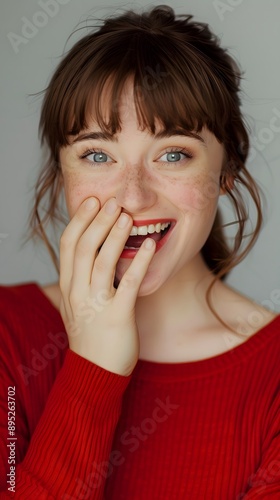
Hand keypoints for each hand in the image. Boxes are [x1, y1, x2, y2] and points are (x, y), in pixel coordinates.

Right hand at [59, 197, 155, 375]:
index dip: (80, 220)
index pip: (68, 244)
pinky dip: (140, 262)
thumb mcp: (78, 302)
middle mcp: (77, 292)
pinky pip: (129, 284)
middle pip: (84, 248)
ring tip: (128, 217)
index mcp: (68, 285)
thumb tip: (95, 248)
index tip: (92, 201)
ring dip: (116, 236)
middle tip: (112, 202)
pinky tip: (151, 246)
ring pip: (102, 262)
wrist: (96, 373)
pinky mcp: (117, 317)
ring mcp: (96, 305)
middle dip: (98, 221)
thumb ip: (82, 277)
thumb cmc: (92, 333)